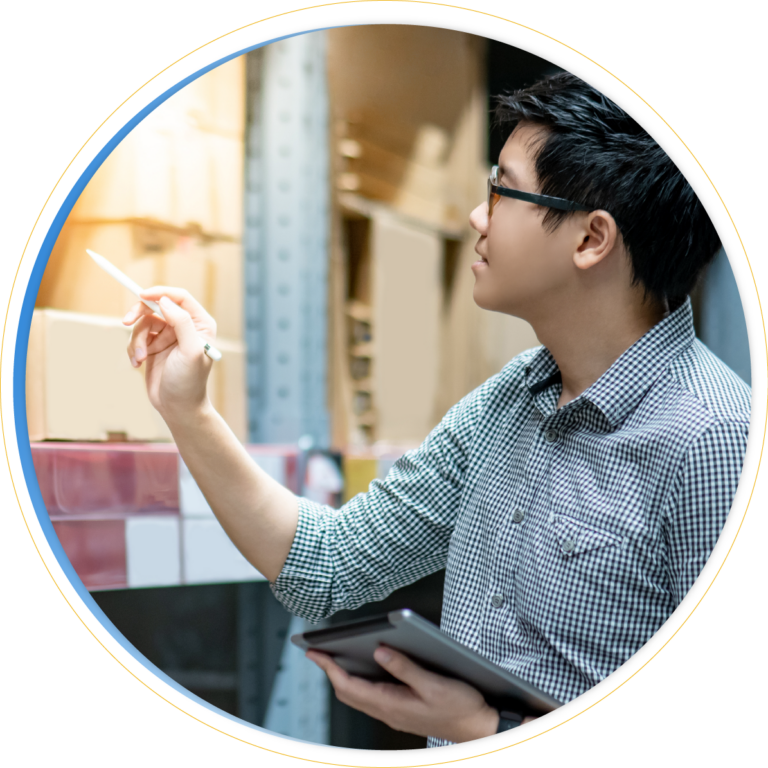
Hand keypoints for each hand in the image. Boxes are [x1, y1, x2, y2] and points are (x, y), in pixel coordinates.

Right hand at [122, 286, 216, 419]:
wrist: (177, 407)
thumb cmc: (188, 381)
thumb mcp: (189, 350)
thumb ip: (181, 322)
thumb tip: (165, 300)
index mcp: (200, 324)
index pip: (179, 297)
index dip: (160, 293)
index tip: (142, 295)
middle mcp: (184, 327)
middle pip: (156, 306)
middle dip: (140, 314)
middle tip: (125, 321)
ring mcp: (168, 336)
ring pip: (143, 323)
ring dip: (136, 340)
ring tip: (139, 358)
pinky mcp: (153, 347)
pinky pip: (136, 337)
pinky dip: (133, 349)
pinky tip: (137, 364)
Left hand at [306, 646, 531, 743]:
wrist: (479, 728)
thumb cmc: (461, 708)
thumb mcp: (433, 684)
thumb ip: (405, 668)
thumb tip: (380, 652)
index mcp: (391, 704)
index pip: (348, 686)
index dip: (328, 668)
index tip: (314, 651)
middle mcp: (389, 711)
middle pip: (348, 692)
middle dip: (331, 671)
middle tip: (319, 650)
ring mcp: (395, 713)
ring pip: (359, 695)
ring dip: (344, 676)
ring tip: (336, 656)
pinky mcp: (403, 710)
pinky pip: (372, 696)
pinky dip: (361, 681)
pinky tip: (366, 668)